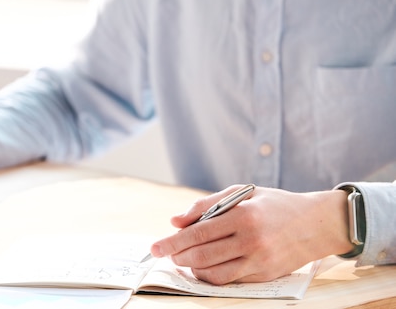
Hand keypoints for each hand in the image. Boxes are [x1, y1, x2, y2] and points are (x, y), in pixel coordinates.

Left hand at [149, 185, 353, 284]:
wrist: (317, 223)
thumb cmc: (274, 204)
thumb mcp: (243, 193)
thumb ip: (206, 205)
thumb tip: (176, 221)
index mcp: (243, 215)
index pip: (199, 232)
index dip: (173, 241)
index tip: (155, 246)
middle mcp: (251, 240)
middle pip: (202, 255)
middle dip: (177, 256)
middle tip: (164, 254)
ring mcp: (259, 261)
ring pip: (214, 273)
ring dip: (192, 269)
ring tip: (182, 260)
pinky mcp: (266, 275)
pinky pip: (231, 280)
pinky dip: (211, 276)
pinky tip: (202, 268)